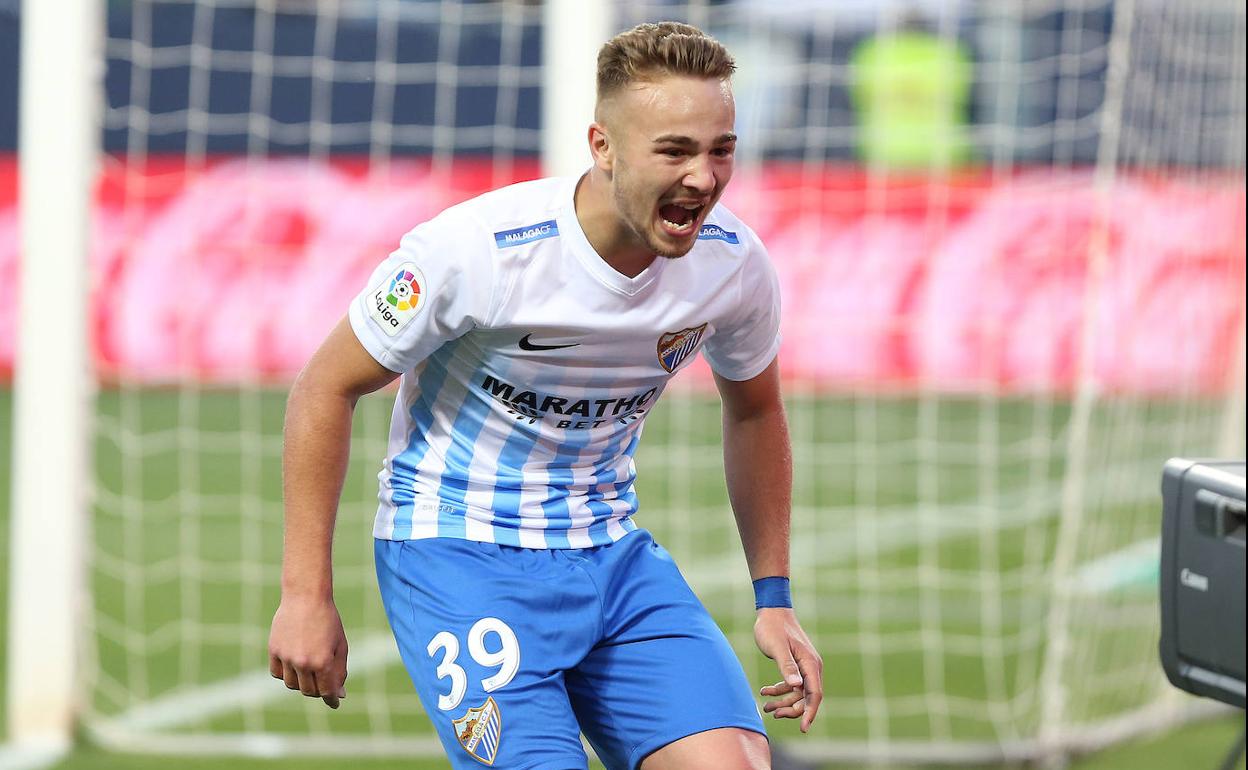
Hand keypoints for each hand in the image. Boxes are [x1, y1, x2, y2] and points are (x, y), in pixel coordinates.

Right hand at [268, 595, 348, 708]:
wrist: (306, 597)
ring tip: (310, 668)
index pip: (326, 692)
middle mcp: (303, 663)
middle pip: (309, 691)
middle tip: (323, 681)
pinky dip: (286, 674)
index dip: (332, 699)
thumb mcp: (340, 645)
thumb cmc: (328, 621)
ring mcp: (286, 657)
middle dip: (318, 690)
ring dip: (302, 682)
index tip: (334, 702)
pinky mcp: (274, 650)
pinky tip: (295, 664)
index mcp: (323, 662)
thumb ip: (340, 671)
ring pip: (292, 685)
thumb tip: (340, 695)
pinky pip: (278, 673)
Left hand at [754, 607, 822, 732]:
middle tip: (774, 714)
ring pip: (798, 694)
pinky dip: (780, 691)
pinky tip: (765, 692)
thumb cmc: (773, 627)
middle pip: (807, 698)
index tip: (803, 728)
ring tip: (766, 706)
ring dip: (784, 702)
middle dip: (792, 709)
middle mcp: (811, 667)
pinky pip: (792, 685)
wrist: (771, 611)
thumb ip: (787, 666)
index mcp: (810, 664)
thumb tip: (797, 686)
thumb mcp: (777, 647)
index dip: (810, 712)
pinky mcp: (796, 666)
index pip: (815, 694)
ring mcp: (804, 667)